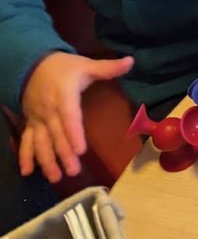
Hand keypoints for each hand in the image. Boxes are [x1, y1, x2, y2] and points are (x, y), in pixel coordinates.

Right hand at [19, 52, 134, 181]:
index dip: (74, 134)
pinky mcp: (30, 124)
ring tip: (55, 177)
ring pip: (40, 142)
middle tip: (74, 171)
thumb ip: (108, 67)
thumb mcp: (86, 65)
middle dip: (64, 154)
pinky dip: (25, 156)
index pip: (69, 117)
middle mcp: (49, 110)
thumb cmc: (65, 67)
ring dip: (47, 160)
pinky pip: (26, 141)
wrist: (33, 66)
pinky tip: (28, 172)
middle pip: (56, 135)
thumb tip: (131, 61)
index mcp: (64, 96)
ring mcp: (38, 119)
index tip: (81, 150)